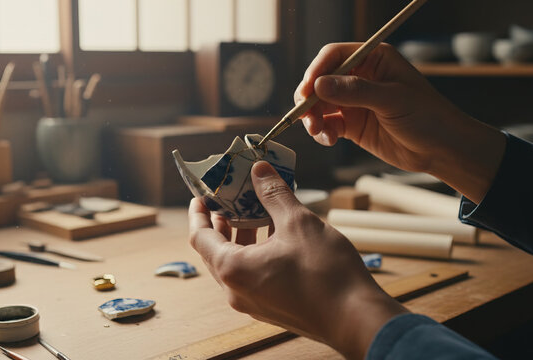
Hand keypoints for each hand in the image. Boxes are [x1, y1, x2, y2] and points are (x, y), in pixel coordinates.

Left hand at [189, 161, 406, 359]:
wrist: (356, 319)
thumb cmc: (325, 273)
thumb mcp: (298, 223)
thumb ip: (274, 193)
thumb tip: (259, 170)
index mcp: (233, 269)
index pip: (200, 237)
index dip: (198, 213)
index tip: (201, 195)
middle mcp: (236, 290)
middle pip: (216, 250)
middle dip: (222, 221)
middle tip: (231, 197)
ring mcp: (253, 302)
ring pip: (236, 263)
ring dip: (242, 236)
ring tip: (255, 210)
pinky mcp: (271, 307)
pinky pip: (253, 274)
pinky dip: (256, 252)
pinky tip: (276, 233)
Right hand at [295, 43, 504, 202]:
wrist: (441, 149)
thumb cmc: (427, 116)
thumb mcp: (392, 100)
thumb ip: (355, 91)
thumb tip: (319, 85)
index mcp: (374, 59)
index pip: (335, 56)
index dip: (316, 71)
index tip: (307, 91)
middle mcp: (360, 77)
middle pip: (321, 81)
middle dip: (310, 99)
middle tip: (305, 116)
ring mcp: (355, 102)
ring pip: (320, 105)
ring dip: (313, 118)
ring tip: (318, 132)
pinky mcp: (352, 124)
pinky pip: (328, 124)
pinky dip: (322, 132)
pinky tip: (330, 140)